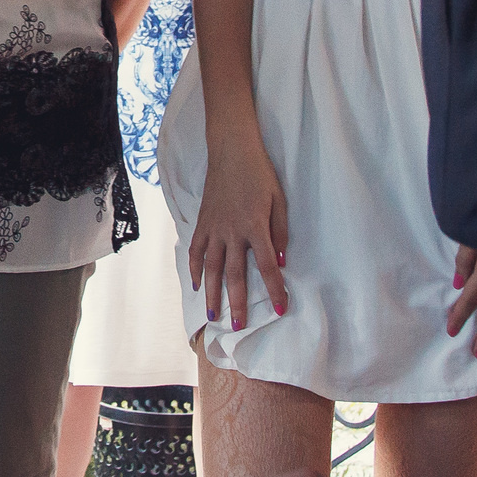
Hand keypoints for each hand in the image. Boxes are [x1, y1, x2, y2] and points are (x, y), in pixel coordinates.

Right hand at [188, 130, 288, 329]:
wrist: (231, 150)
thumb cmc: (260, 173)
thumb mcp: (279, 199)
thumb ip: (280, 230)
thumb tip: (281, 260)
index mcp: (254, 226)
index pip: (266, 266)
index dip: (275, 289)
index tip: (282, 309)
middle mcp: (232, 231)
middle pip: (234, 274)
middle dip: (238, 302)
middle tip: (240, 326)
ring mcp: (214, 228)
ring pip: (211, 267)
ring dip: (212, 293)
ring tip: (213, 315)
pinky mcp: (202, 222)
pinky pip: (196, 250)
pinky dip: (195, 269)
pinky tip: (196, 285)